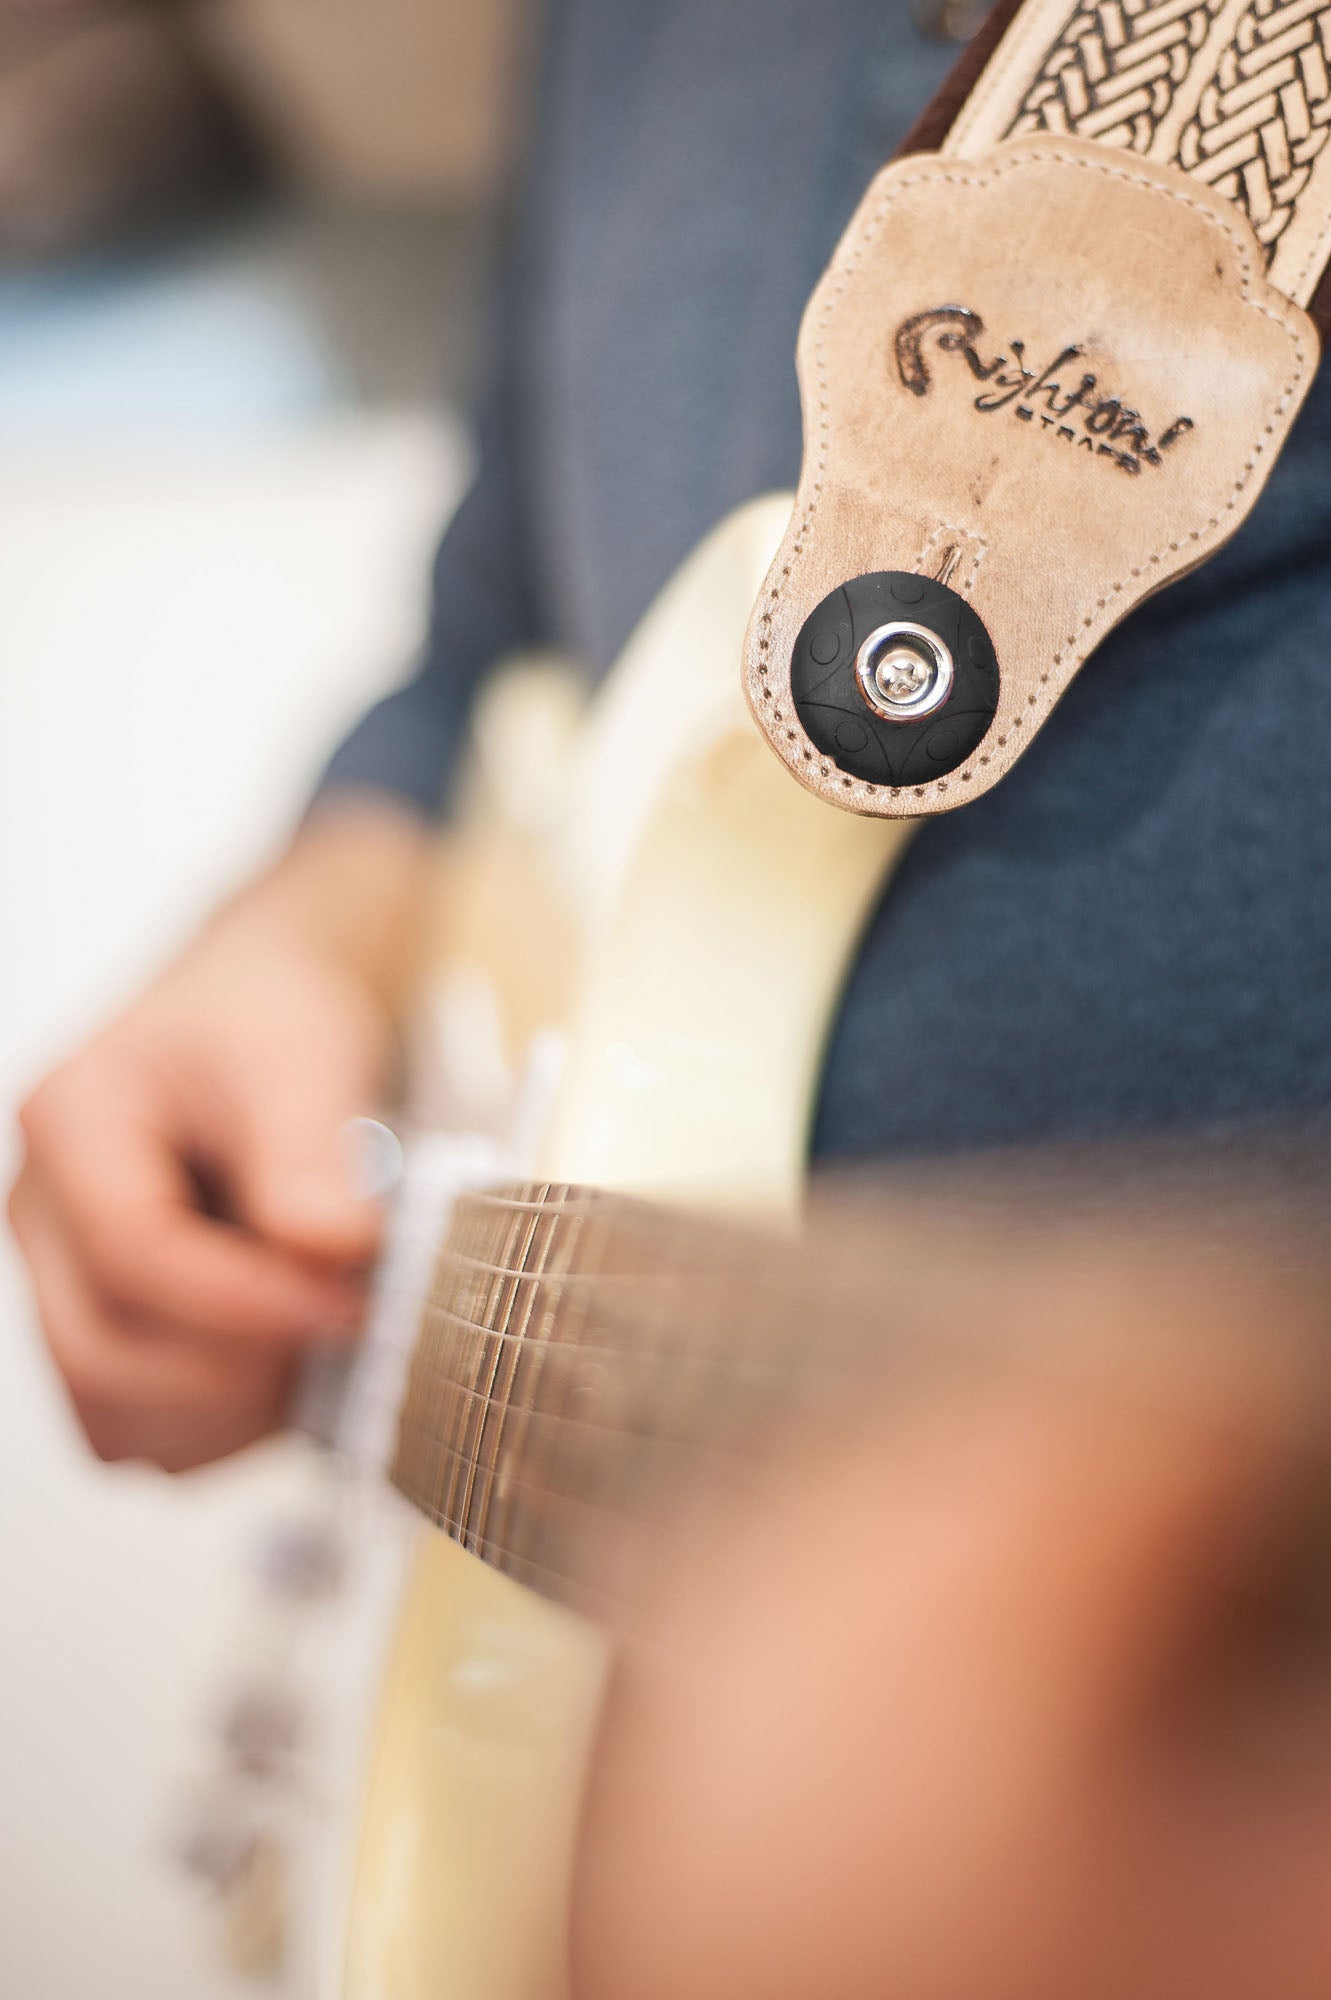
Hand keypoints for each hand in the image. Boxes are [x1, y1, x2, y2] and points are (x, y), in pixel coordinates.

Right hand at [9, 799, 431, 1470]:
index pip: (132, 1250)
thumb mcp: (304, 1052)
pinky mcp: (102, 1327)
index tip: (349, 1304)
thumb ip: (312, 1154)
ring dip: (226, 1415)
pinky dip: (215, 1426)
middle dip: (236, 1368)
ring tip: (319, 1347)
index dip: (245, 1300)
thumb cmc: (267, 1018)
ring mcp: (61, 1279)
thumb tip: (333, 1252)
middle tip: (347, 1326)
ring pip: (109, 1413)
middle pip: (100, 1352)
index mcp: (72, 1120)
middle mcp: (43, 1212)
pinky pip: (134, 1426)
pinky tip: (287, 1368)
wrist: (258, 1019)